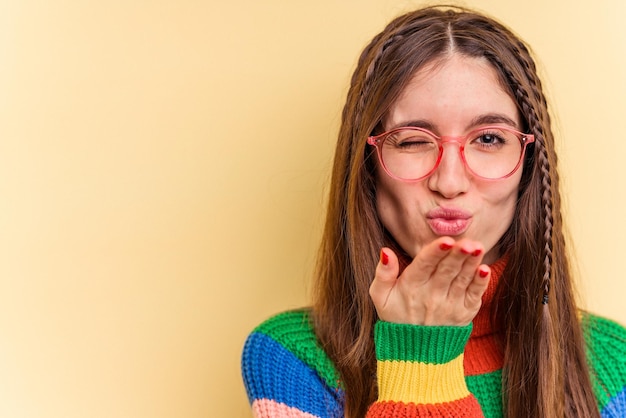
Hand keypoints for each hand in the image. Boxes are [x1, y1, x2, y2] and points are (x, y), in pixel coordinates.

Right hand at [369, 237, 490, 325]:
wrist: (415, 352)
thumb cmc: (396, 316)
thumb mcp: (380, 296)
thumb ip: (382, 273)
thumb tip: (386, 251)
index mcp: (411, 287)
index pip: (424, 266)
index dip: (435, 253)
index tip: (446, 241)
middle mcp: (432, 296)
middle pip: (446, 270)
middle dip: (457, 255)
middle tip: (467, 242)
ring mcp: (450, 305)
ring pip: (462, 279)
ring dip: (471, 263)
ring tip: (478, 247)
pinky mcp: (464, 313)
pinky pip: (474, 295)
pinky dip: (480, 283)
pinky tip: (485, 270)